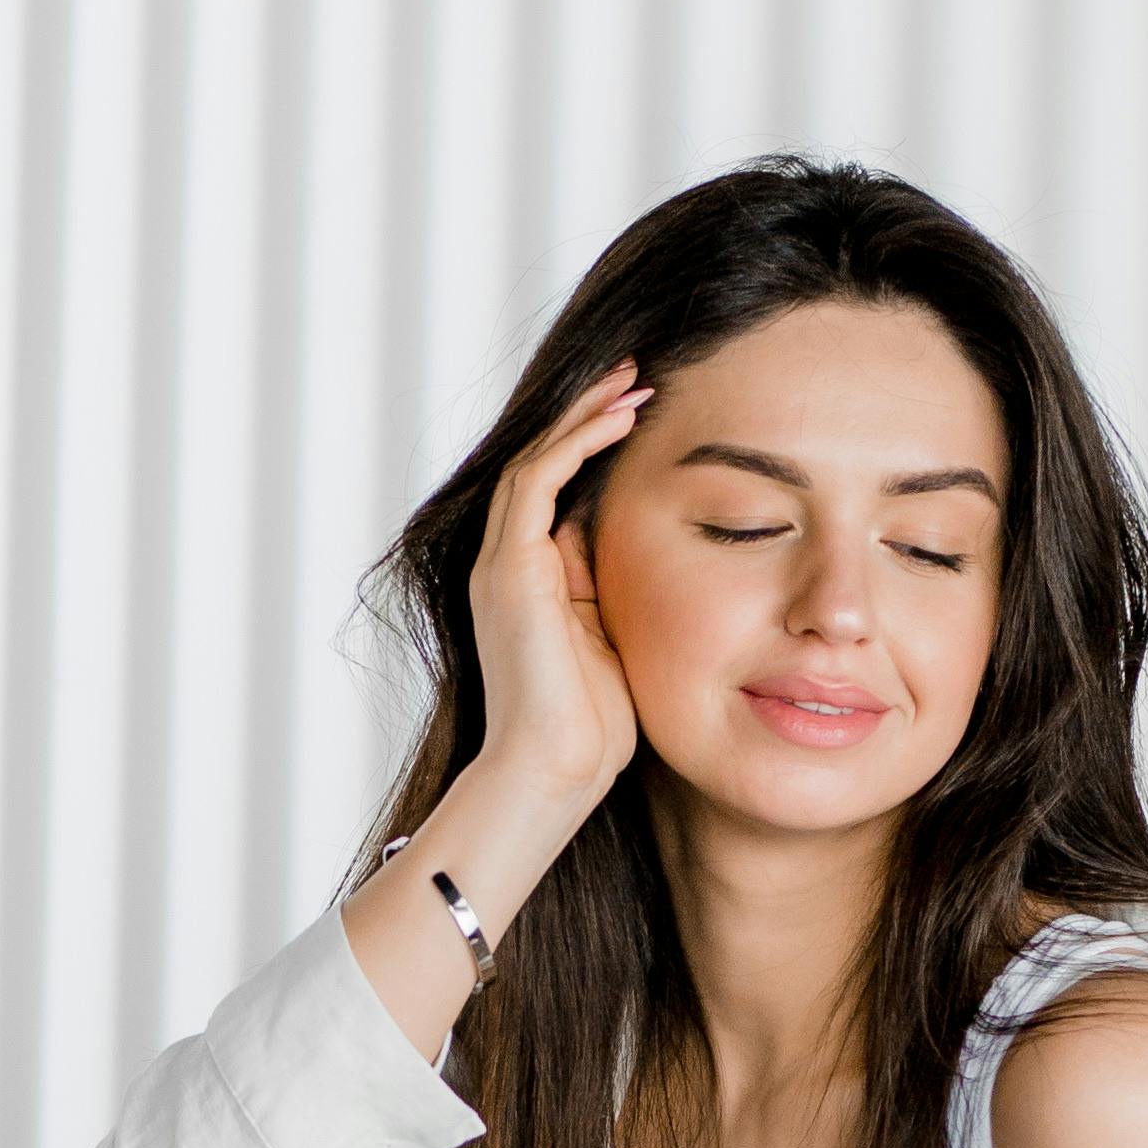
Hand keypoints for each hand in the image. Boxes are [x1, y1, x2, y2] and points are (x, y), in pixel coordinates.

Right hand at [467, 360, 649, 814]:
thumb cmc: (592, 731)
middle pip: (542, 464)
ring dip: (585, 416)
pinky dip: (578, 444)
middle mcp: (507, 566)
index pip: (557, 493)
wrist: (553, 771)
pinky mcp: (511, 568)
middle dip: (588, 416)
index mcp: (530, 584)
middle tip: (636, 376)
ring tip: (633, 381)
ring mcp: (503, 565)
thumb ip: (614, 597)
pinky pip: (540, 481)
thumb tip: (644, 558)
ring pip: (538, 460)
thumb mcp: (614, 644)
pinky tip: (620, 418)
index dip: (594, 449)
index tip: (641, 416)